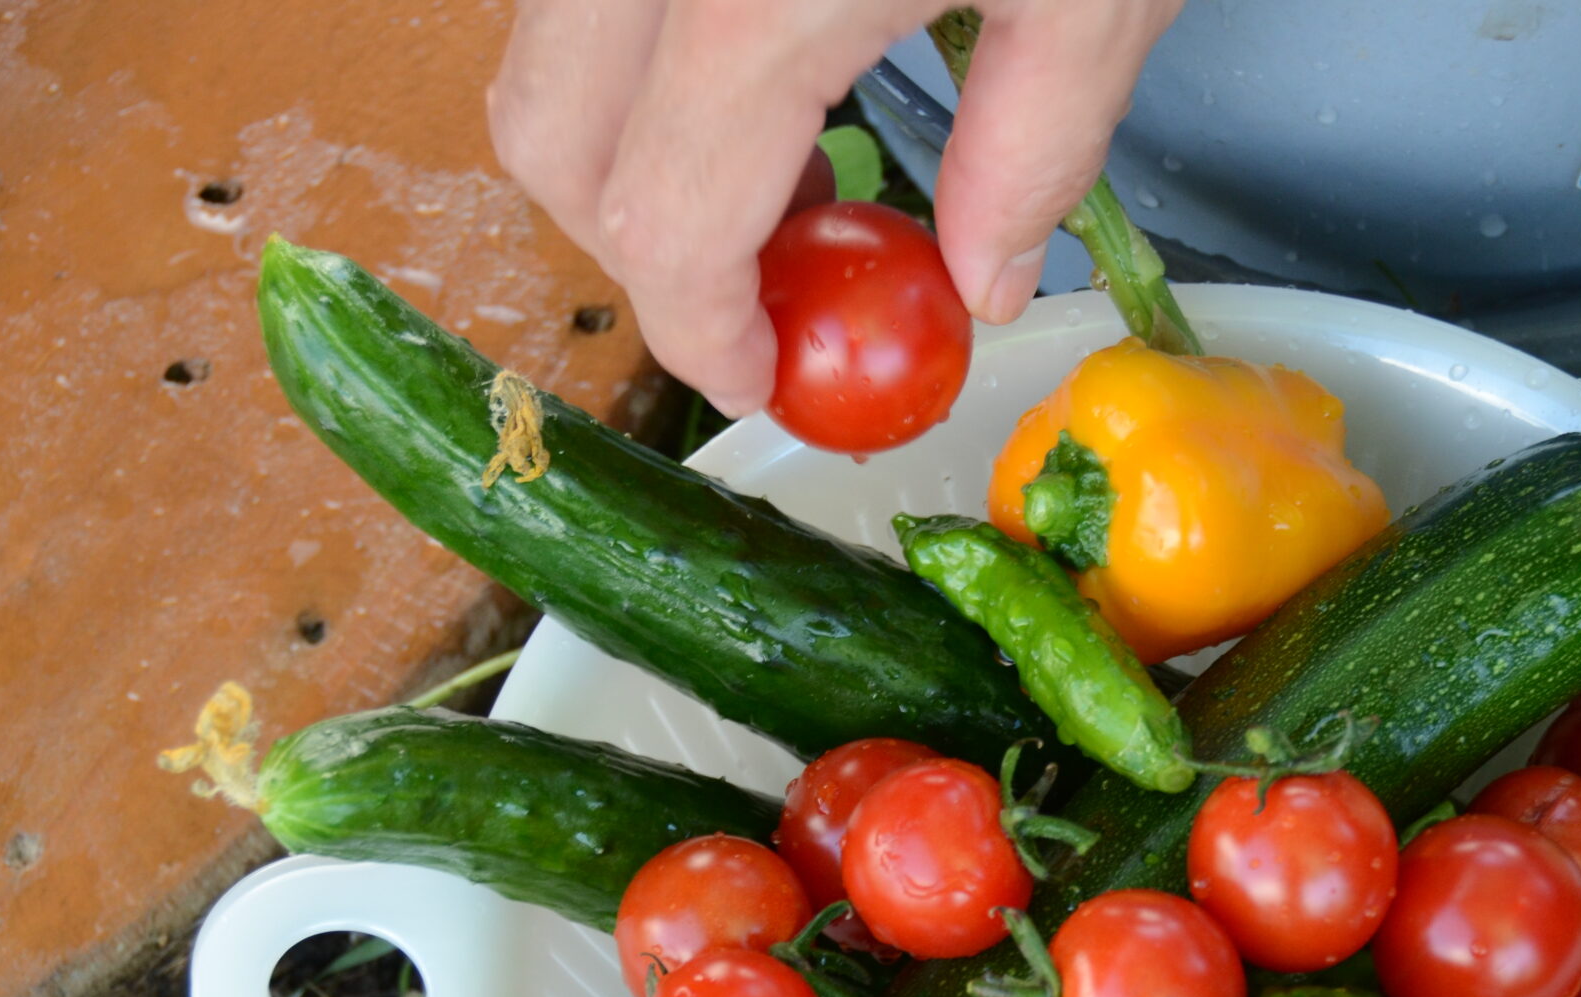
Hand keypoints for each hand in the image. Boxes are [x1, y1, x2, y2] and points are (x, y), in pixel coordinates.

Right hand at [489, 0, 1183, 416]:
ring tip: (798, 152)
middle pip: (549, 140)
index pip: (664, 222)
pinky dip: (647, 42)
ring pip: (548, 47)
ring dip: (639, 140)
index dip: (705, 331)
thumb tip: (981, 277)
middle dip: (643, 243)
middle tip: (783, 275)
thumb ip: (1032, 144)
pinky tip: (769, 40)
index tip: (768, 372)